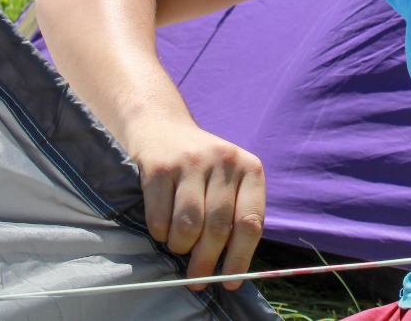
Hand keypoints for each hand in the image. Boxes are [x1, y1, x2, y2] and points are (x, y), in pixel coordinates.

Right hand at [128, 121, 265, 288]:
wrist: (161, 128)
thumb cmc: (201, 167)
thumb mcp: (228, 180)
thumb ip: (235, 215)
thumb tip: (231, 268)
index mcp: (250, 168)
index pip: (250, 222)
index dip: (240, 258)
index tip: (230, 282)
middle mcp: (224, 160)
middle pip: (218, 228)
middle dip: (206, 262)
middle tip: (197, 279)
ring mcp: (191, 161)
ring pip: (189, 226)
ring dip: (181, 247)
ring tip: (179, 247)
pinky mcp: (160, 166)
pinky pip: (160, 217)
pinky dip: (160, 233)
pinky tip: (162, 230)